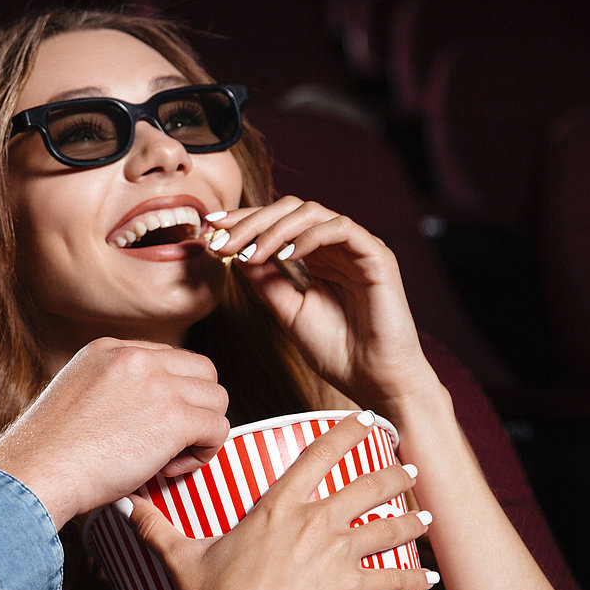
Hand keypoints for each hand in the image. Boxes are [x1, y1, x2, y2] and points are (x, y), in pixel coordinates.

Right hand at [0, 339, 230, 527]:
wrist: (36, 471)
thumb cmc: (48, 453)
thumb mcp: (74, 396)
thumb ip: (109, 391)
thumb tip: (138, 414)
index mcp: (109, 349)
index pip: (168, 359)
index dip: (169, 396)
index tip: (147, 426)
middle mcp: (136, 357)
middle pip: (202, 372)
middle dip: (194, 407)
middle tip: (166, 443)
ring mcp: (157, 384)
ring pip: (217, 399)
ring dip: (201, 432)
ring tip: (167, 459)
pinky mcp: (173, 418)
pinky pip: (218, 428)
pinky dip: (203, 454)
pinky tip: (168, 470)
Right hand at [130, 412, 433, 589]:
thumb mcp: (180, 558)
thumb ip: (154, 526)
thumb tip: (120, 505)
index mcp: (277, 505)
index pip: (319, 455)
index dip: (347, 433)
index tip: (365, 421)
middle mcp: (314, 522)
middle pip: (366, 487)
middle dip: (393, 474)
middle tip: (410, 467)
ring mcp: (337, 554)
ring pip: (389, 529)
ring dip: (412, 520)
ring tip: (427, 515)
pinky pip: (395, 581)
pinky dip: (417, 580)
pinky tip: (432, 578)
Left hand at [205, 199, 438, 411]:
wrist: (372, 379)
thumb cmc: (335, 350)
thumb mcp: (287, 310)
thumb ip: (266, 280)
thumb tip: (235, 252)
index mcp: (318, 257)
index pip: (278, 224)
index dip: (245, 221)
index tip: (211, 229)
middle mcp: (337, 247)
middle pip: (291, 210)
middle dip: (252, 221)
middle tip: (223, 240)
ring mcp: (358, 249)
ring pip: (313, 213)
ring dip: (275, 229)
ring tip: (250, 252)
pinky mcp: (377, 257)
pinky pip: (342, 229)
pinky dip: (310, 237)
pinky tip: (286, 256)